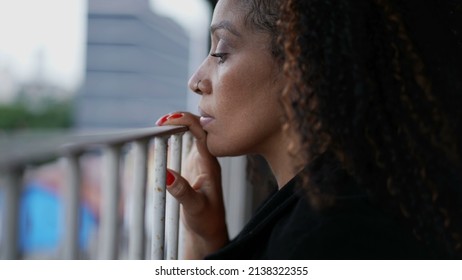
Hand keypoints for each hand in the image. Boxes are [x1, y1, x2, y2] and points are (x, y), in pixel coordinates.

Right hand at [156, 112, 228, 258]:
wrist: (209, 231)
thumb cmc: (207, 221)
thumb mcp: (195, 208)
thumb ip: (182, 192)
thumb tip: (167, 174)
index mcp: (211, 165)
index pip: (202, 134)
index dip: (186, 121)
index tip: (167, 120)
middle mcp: (206, 159)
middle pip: (198, 128)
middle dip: (181, 118)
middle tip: (160, 122)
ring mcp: (199, 161)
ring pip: (193, 134)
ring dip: (178, 125)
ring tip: (161, 125)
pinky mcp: (192, 166)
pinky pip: (186, 143)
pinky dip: (176, 135)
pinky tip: (165, 135)